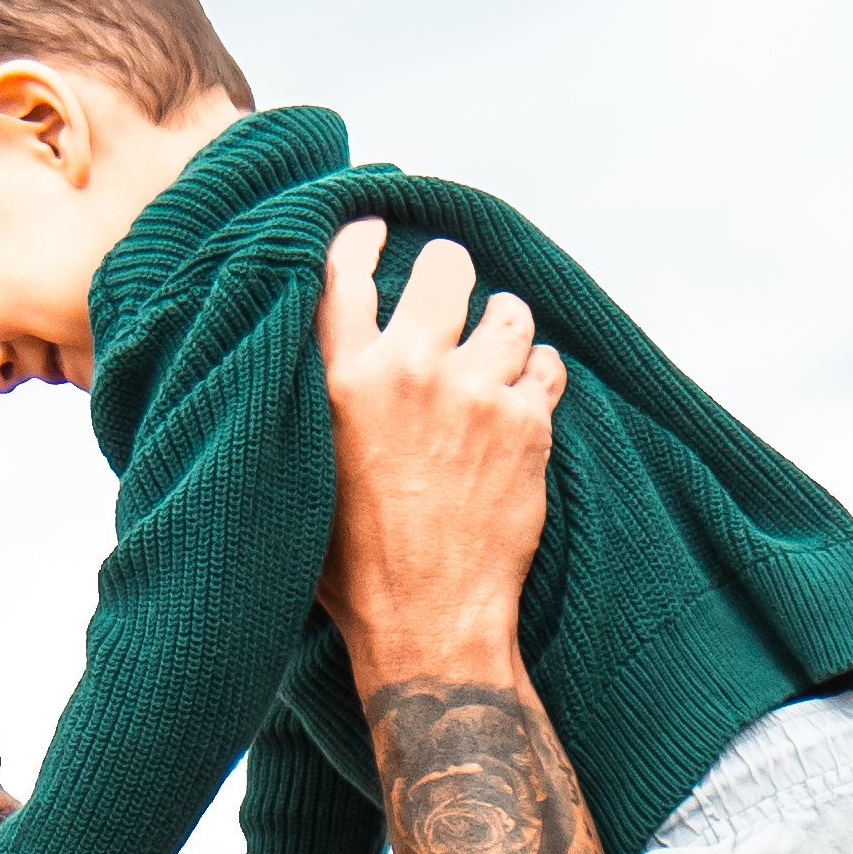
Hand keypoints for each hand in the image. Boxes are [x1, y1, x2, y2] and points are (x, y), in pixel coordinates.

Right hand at [314, 218, 562, 688]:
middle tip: (452, 284)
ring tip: (495, 348)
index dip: (362, 239)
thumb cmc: (354, 566)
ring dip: (502, 326)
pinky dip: (538, 376)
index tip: (376, 229)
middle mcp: (408, 373)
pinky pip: (548, 365)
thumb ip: (313, 403)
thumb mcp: (304, 472)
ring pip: (508, 312)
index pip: (345, 272)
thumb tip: (324, 355)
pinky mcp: (528, 424)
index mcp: (340, 380)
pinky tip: (521, 399)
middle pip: (443, 270)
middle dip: (450, 270)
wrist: (427, 623)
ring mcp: (475, 394)